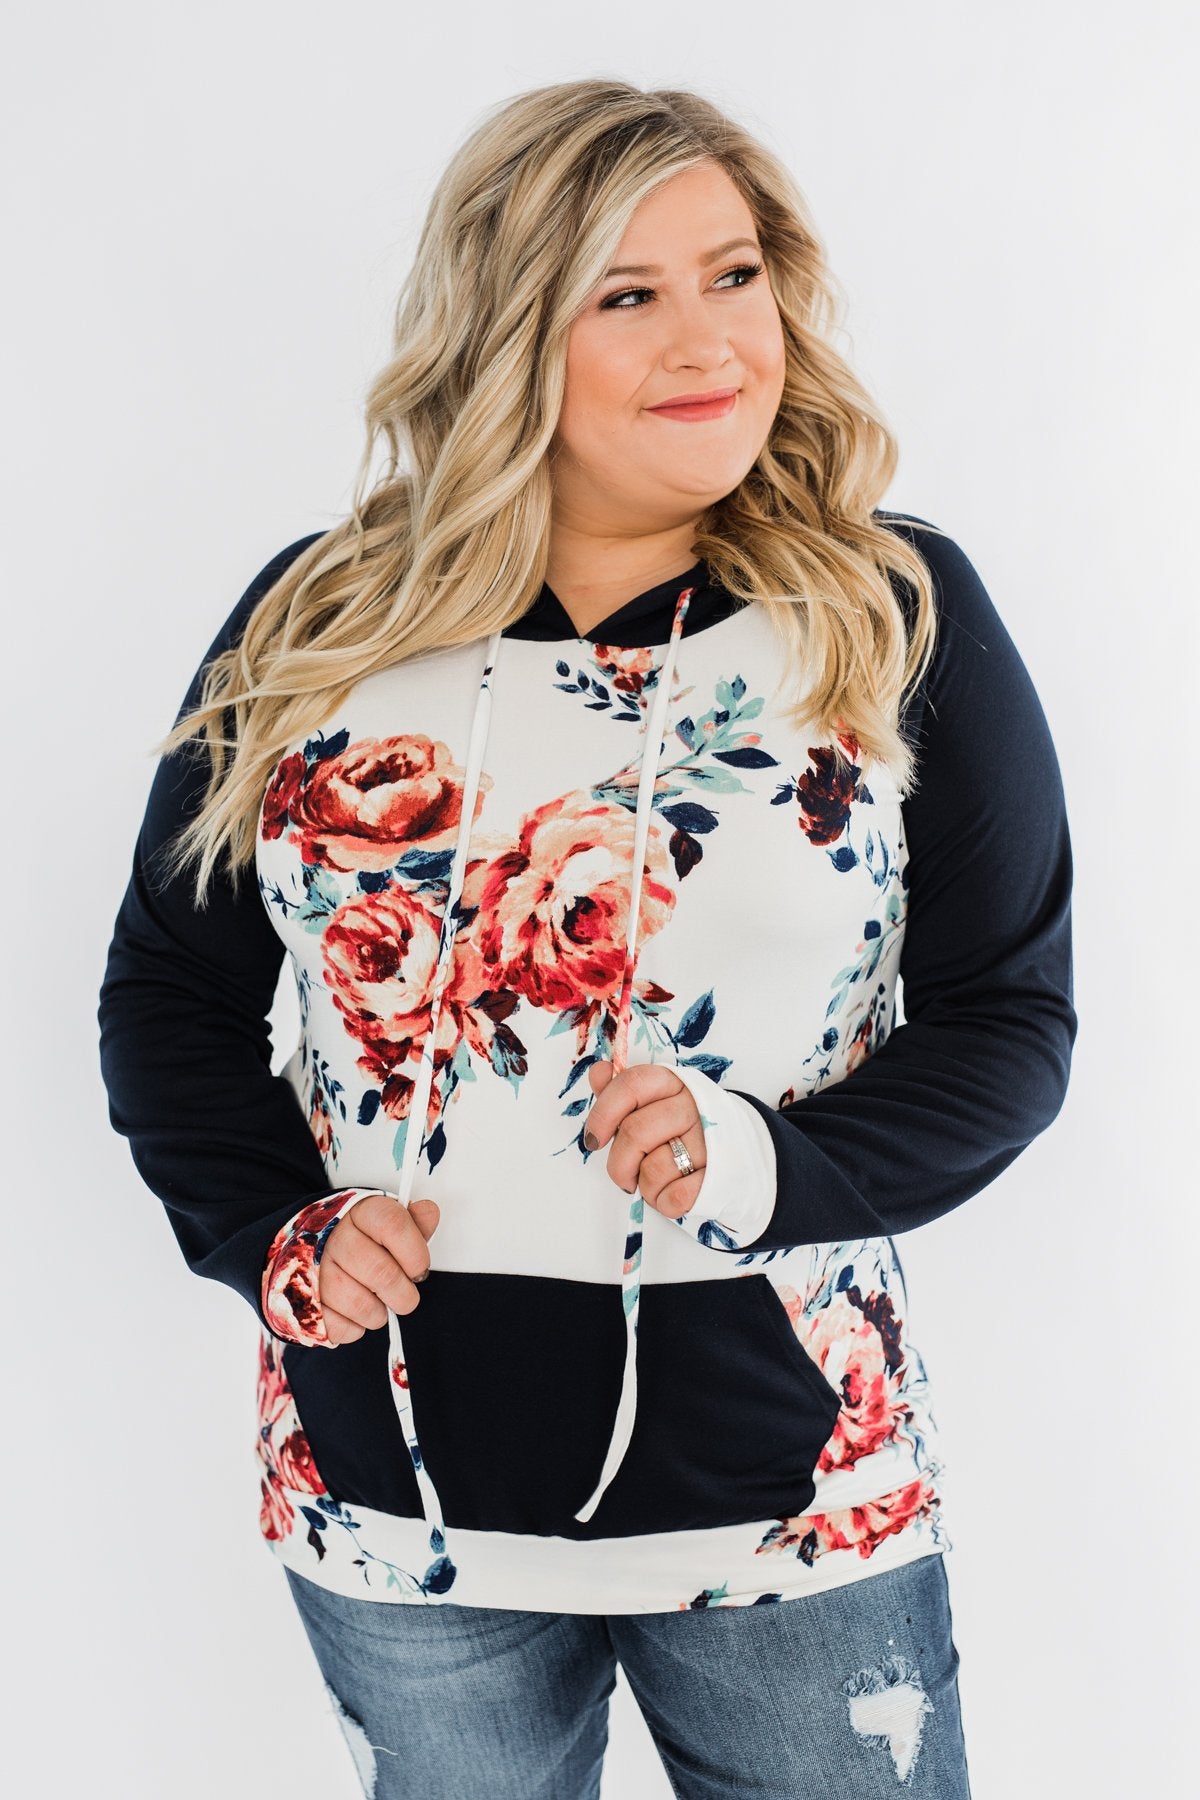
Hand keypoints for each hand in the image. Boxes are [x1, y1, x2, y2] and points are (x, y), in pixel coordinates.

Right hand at [318, 1194, 440, 1345]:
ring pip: (362, 1305)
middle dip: (403, 1294)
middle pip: (381, 1273)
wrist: (315, 1249)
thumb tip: (429, 1212)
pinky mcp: (308, 1304)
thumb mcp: (388, 1222)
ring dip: (379, 1313)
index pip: (393, 1225)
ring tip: (379, 1303)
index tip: (419, 1268)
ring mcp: (317, 1270)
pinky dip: (355, 1327)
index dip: (415, 1254)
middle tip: (405, 1295)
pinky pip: (341, 1328)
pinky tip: (354, 1312)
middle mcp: (335, 1238)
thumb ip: (414, 1221)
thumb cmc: (362, 1239)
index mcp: (360, 1212)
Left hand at [583, 1061, 707, 1218]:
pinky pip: (675, 1196)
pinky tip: (671, 1194)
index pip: (630, 1085)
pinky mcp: (719, 1175)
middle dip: (619, 1164)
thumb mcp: (653, 1104)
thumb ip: (622, 1092)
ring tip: (656, 1182)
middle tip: (623, 1175)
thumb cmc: (682, 1129)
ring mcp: (709, 1140)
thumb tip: (599, 1072)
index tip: (594, 1139)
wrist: (737, 1152)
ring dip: (645, 1187)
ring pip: (653, 1169)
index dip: (603, 1114)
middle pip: (635, 1132)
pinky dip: (665, 1202)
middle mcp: (693, 1106)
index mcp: (673, 1083)